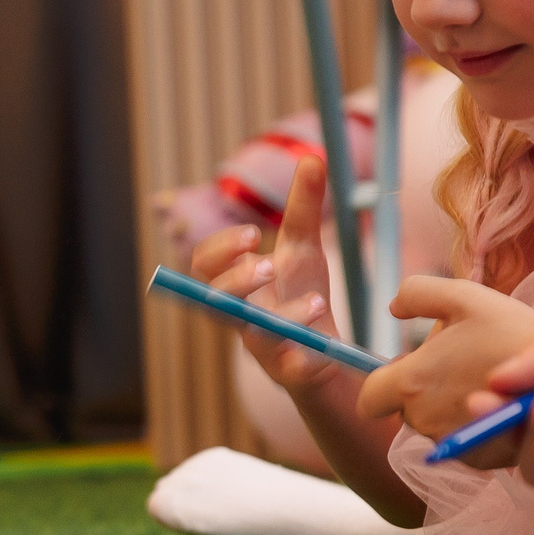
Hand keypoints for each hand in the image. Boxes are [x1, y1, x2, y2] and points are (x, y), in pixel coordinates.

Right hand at [188, 156, 346, 396]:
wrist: (329, 358)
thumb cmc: (303, 297)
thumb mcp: (303, 249)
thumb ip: (302, 207)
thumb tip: (312, 158)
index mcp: (236, 285)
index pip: (204, 266)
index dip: (221, 251)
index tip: (254, 235)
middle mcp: (240, 317)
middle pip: (214, 304)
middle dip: (236, 283)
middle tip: (268, 265)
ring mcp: (263, 349)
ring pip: (255, 338)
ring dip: (284, 318)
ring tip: (316, 302)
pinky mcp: (292, 376)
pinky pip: (291, 374)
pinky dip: (305, 362)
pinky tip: (324, 349)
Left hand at [354, 275, 533, 456]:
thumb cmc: (515, 332)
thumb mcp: (464, 297)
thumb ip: (417, 293)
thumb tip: (393, 308)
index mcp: (411, 383)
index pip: (369, 399)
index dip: (383, 383)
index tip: (409, 369)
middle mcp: (425, 421)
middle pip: (405, 412)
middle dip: (422, 393)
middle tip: (462, 367)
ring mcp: (454, 443)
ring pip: (434, 428)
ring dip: (449, 410)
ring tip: (487, 383)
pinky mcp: (482, 459)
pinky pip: (464, 444)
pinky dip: (475, 428)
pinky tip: (500, 406)